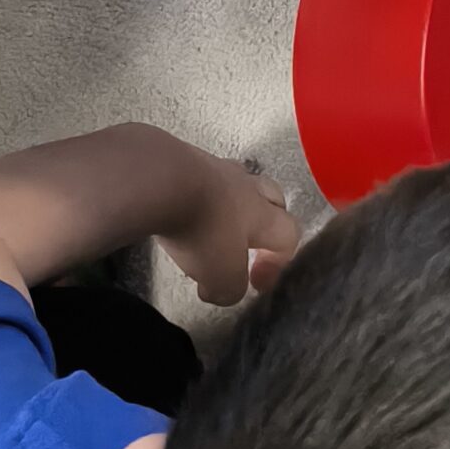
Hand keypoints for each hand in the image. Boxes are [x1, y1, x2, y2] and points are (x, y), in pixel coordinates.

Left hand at [153, 154, 299, 306]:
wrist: (159, 178)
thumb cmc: (200, 228)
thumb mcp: (220, 275)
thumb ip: (230, 288)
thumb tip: (223, 290)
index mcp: (262, 214)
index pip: (290, 234)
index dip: (279, 262)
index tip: (255, 283)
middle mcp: (245, 187)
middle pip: (273, 197)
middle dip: (267, 222)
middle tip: (247, 245)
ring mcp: (215, 167)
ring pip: (237, 183)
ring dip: (232, 205)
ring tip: (210, 226)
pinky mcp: (185, 158)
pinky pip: (202, 177)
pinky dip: (198, 195)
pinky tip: (180, 209)